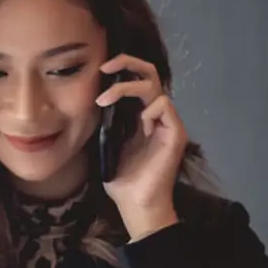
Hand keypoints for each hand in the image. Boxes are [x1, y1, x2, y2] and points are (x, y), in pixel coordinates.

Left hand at [96, 53, 186, 239]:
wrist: (135, 204)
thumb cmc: (122, 180)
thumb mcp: (106, 143)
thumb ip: (106, 120)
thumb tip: (92, 98)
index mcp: (140, 116)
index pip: (137, 80)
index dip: (122, 68)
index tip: (100, 71)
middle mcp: (156, 115)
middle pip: (149, 73)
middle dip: (128, 62)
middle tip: (105, 68)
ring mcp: (167, 123)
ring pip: (154, 87)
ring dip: (126, 88)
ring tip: (105, 101)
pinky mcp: (175, 133)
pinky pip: (164, 106)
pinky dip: (147, 111)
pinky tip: (139, 128)